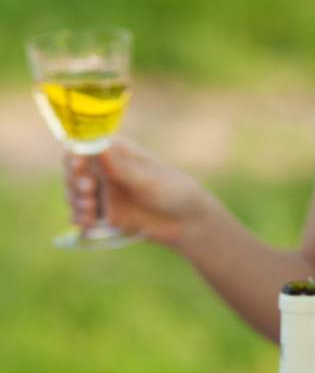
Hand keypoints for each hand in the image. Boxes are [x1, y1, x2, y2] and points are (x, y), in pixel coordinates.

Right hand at [65, 138, 209, 247]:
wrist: (184, 221)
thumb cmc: (172, 191)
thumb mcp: (148, 180)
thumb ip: (123, 168)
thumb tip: (99, 147)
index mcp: (114, 152)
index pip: (82, 147)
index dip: (75, 157)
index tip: (79, 168)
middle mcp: (104, 170)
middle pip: (72, 172)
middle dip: (74, 182)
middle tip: (89, 192)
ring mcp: (103, 192)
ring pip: (74, 195)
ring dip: (76, 203)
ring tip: (91, 213)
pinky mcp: (104, 214)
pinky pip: (83, 216)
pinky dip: (80, 220)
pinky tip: (88, 225)